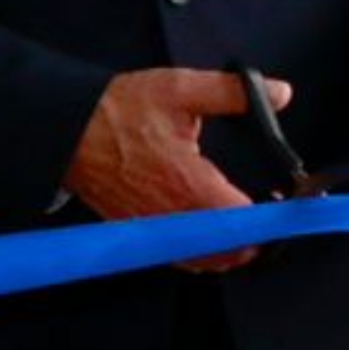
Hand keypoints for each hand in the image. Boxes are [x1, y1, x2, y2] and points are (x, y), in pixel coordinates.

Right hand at [66, 66, 268, 270]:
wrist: (64, 128)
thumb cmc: (116, 110)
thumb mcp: (179, 89)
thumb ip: (232, 93)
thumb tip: (280, 92)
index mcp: (190, 183)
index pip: (245, 220)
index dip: (271, 219)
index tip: (284, 207)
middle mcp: (173, 215)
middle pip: (231, 250)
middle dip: (257, 239)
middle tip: (270, 218)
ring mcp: (154, 229)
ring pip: (206, 260)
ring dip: (231, 251)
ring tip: (246, 229)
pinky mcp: (139, 232)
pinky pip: (179, 257)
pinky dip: (202, 254)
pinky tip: (211, 236)